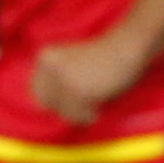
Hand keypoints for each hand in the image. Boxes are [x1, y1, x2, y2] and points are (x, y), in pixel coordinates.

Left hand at [24, 33, 142, 123]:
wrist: (127, 46)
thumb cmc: (104, 55)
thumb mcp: (70, 62)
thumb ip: (56, 79)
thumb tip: (44, 109)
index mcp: (44, 57)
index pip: (36, 92)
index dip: (55, 100)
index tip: (73, 98)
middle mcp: (48, 68)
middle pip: (46, 104)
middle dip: (64, 107)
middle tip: (85, 102)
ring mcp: (62, 80)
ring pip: (62, 112)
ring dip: (79, 113)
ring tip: (96, 100)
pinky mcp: (78, 92)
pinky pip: (78, 116)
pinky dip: (90, 115)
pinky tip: (100, 104)